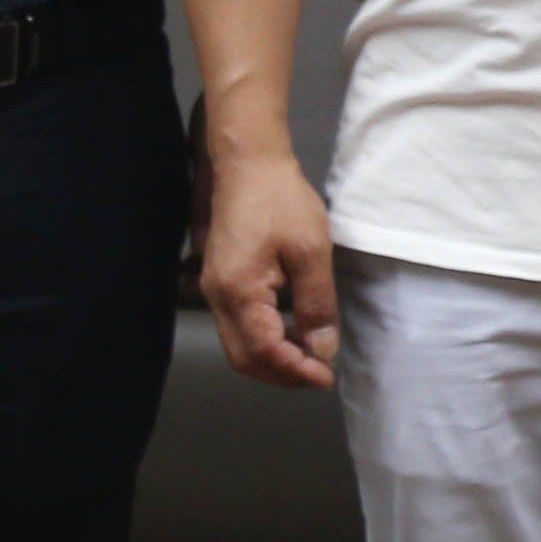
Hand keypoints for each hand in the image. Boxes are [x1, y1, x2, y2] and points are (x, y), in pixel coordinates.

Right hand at [197, 138, 340, 388]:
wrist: (248, 164)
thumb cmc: (280, 200)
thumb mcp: (310, 251)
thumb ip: (316, 303)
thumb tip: (321, 349)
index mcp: (237, 291)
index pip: (263, 351)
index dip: (295, 371)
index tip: (325, 377)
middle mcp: (218, 297)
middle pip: (243, 357)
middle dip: (281, 374)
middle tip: (318, 376)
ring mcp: (215, 289)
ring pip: (239, 344)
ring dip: (273, 359)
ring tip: (311, 359)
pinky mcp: (221, 281)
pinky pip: (239, 325)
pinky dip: (265, 339)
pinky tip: (292, 334)